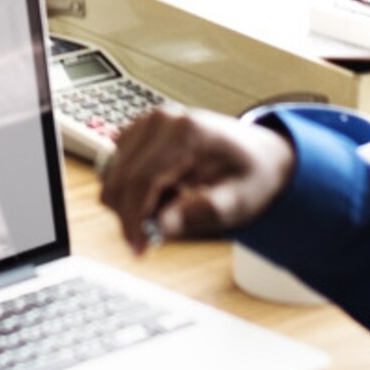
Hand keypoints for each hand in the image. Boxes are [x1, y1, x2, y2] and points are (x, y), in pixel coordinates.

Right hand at [100, 106, 296, 252]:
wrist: (256, 153)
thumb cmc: (251, 174)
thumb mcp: (239, 202)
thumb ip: (201, 212)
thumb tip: (160, 227)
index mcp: (187, 132)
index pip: (142, 178)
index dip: (134, 218)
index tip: (137, 248)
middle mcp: (161, 120)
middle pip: (122, 177)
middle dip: (129, 216)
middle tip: (151, 241)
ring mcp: (147, 122)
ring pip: (113, 174)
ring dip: (131, 203)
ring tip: (170, 207)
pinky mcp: (138, 131)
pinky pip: (116, 168)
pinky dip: (131, 190)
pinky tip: (162, 194)